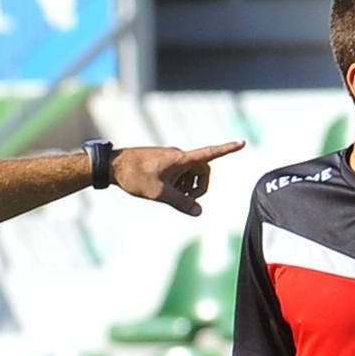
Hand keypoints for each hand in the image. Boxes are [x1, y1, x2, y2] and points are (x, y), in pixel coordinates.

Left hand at [110, 140, 245, 215]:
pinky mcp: (162, 163)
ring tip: (172, 197)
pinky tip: (163, 191)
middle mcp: (178, 156)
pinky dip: (178, 184)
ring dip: (188, 187)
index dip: (227, 150)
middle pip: (202, 171)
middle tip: (187, 201)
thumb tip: (198, 212)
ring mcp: (170, 159)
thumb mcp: (159, 194)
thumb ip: (181, 203)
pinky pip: (179, 174)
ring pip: (190, 174)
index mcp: (181, 159)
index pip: (210, 154)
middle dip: (200, 187)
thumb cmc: (135, 176)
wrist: (113, 165)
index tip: (241, 143)